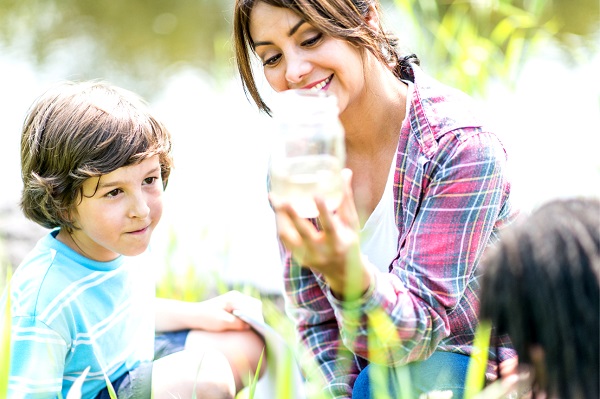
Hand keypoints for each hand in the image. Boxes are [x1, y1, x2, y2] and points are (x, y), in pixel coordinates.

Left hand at [155, 291, 261, 332]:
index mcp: (234, 298)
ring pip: (252, 307)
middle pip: (255, 305)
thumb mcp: (221, 322)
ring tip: (255, 329)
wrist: (192, 315)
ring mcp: (235, 299)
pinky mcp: (233, 304)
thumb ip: (236, 323)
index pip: (253, 307)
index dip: (258, 318)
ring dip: (253, 317)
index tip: (260, 329)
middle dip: (258, 317)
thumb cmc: (205, 318)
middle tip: (259, 330)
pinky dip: (249, 317)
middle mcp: (236, 296)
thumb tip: (249, 326)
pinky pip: (246, 309)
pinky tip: (247, 327)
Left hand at [272, 169, 370, 298]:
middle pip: (303, 232)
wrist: (343, 273)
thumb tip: (345, 172)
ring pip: (287, 236)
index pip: (330, 226)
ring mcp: (308, 256)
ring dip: (279, 217)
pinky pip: (284, 238)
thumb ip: (346, 198)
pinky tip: (277, 210)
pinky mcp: (298, 258)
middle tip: (281, 198)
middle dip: (291, 215)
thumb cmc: (348, 241)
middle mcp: (322, 251)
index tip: (317, 195)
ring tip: (274, 198)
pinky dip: (280, 223)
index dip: (324, 210)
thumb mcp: (352, 224)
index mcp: (338, 242)